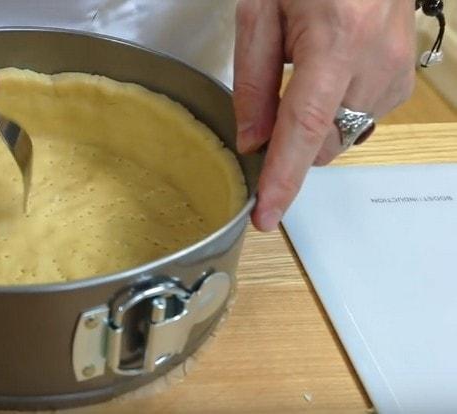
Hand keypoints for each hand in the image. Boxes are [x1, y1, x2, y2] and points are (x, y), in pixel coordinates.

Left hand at [233, 0, 415, 230]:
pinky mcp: (404, 79)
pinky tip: (328, 77)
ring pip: (342, 138)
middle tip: (272, 105)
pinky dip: (335, 114)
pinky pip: (361, 121)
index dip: (284, 177)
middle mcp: (375, 62)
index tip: (267, 215)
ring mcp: (397, 72)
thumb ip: (254, 79)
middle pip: (324, 143)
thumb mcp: (262, 12)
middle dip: (291, 144)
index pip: (305, 127)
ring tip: (305, 74)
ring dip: (314, 127)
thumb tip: (252, 142)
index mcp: (336, 40)